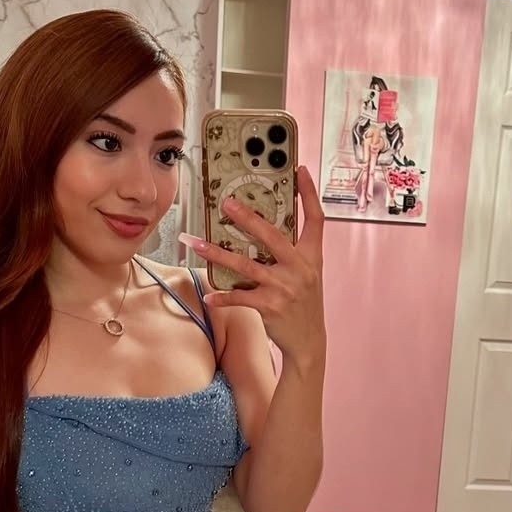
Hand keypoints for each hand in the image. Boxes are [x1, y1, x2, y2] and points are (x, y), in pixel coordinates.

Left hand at [183, 165, 325, 365]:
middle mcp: (300, 269)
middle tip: (226, 203)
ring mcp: (285, 288)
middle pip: (273, 236)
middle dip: (248, 218)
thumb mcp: (307, 274)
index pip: (316, 218)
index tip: (300, 170)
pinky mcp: (270, 307)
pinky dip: (222, 296)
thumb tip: (262, 229)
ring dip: (217, 253)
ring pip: (246, 265)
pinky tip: (208, 294)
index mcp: (312, 256)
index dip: (309, 193)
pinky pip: (239, 298)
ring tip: (195, 242)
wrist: (309, 340)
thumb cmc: (303, 303)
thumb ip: (291, 252)